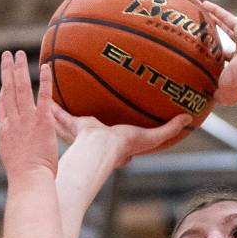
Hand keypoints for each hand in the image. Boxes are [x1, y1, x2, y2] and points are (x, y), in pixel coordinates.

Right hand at [0, 51, 57, 178]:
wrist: (29, 180)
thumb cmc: (24, 178)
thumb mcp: (14, 162)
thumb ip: (15, 151)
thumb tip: (18, 154)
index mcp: (6, 131)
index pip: (3, 106)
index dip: (3, 90)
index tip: (4, 80)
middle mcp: (13, 121)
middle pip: (8, 90)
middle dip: (7, 71)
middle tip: (7, 55)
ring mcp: (27, 120)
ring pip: (21, 88)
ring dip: (20, 69)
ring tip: (19, 54)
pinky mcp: (42, 122)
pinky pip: (43, 97)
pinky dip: (44, 81)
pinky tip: (46, 67)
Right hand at [52, 104, 190, 168]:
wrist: (100, 148)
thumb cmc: (125, 146)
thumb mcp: (150, 136)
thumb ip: (169, 128)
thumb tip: (188, 118)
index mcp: (117, 138)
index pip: (120, 130)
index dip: (121, 121)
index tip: (121, 109)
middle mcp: (99, 134)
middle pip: (96, 121)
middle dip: (91, 111)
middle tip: (89, 97)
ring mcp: (84, 130)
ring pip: (76, 118)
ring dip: (69, 109)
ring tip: (63, 95)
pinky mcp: (72, 125)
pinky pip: (62, 113)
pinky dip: (55, 105)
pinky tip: (48, 90)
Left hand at [202, 0, 236, 105]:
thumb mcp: (223, 94)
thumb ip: (214, 94)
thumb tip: (203, 98)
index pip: (224, 65)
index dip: (214, 63)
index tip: (203, 60)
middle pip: (224, 43)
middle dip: (214, 39)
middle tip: (201, 33)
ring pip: (225, 27)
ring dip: (214, 20)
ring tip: (201, 12)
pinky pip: (226, 17)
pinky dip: (216, 11)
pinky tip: (204, 4)